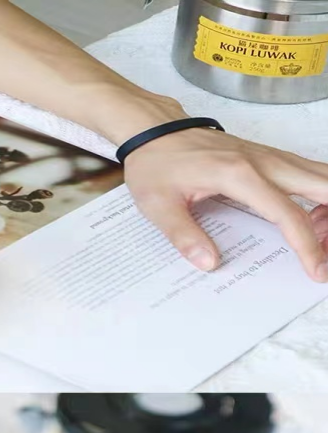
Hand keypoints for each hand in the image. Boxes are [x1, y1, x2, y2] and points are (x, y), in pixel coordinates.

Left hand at [124, 127, 327, 281]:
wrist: (155, 131)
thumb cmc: (156, 164)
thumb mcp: (159, 206)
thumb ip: (184, 236)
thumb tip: (208, 263)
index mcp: (238, 175)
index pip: (287, 214)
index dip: (306, 245)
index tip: (316, 269)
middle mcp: (263, 161)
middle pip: (324, 186)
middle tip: (325, 255)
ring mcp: (269, 156)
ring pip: (322, 175)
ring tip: (320, 238)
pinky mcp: (268, 157)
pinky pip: (309, 172)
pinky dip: (320, 194)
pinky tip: (311, 216)